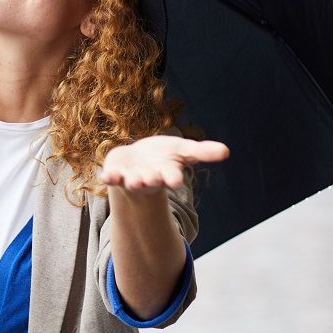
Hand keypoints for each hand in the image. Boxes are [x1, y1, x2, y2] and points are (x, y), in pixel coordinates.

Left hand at [98, 135, 229, 194]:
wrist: (137, 160)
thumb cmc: (164, 156)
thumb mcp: (184, 151)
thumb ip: (202, 152)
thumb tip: (226, 151)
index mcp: (166, 172)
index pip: (171, 175)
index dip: (173, 177)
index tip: (175, 180)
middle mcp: (149, 178)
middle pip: (151, 180)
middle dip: (151, 179)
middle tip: (150, 179)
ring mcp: (131, 177)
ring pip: (132, 181)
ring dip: (133, 181)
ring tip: (134, 180)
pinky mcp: (115, 174)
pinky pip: (111, 177)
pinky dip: (109, 177)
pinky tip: (105, 177)